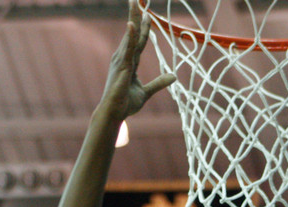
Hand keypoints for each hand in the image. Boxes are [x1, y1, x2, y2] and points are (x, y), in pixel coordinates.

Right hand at [100, 0, 175, 119]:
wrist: (114, 114)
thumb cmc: (125, 104)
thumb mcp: (146, 92)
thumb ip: (158, 83)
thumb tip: (173, 76)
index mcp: (129, 62)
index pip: (138, 41)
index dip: (143, 27)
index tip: (147, 14)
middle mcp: (123, 58)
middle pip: (132, 33)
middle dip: (134, 16)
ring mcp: (121, 61)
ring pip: (130, 37)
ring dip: (132, 19)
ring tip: (135, 4)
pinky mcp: (122, 67)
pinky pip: (128, 49)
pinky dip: (130, 36)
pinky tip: (132, 24)